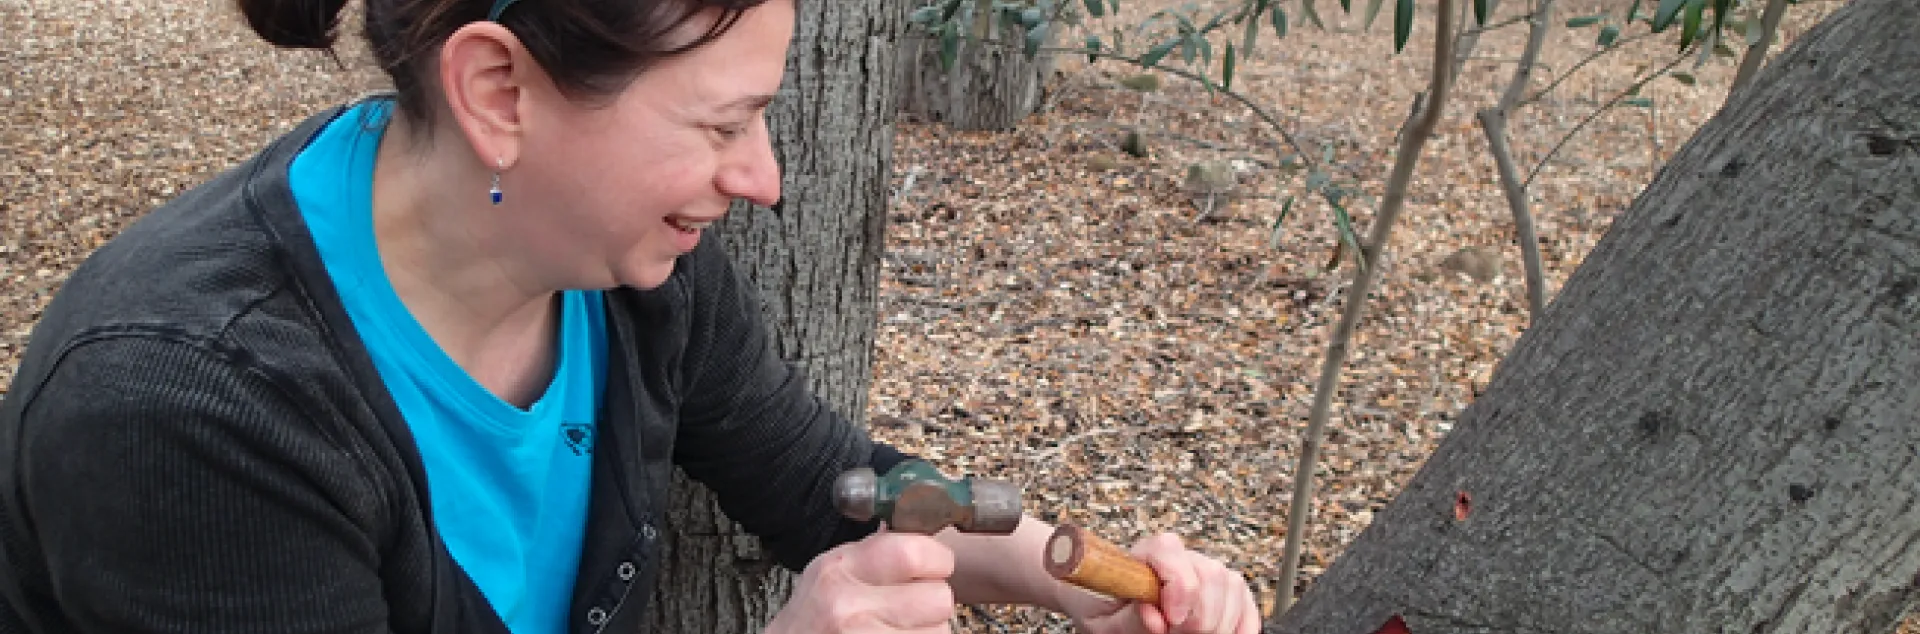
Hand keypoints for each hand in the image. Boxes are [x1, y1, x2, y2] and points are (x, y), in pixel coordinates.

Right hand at [766, 529, 956, 632]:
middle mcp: (849, 604)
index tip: (932, 567)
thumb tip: (916, 532)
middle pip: (939, 596)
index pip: (914, 553)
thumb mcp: (827, 573)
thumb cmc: (810, 619)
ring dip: (929, 629)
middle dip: (933, 602)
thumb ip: (871, 552)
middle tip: (913, 606)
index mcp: (841, 567)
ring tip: (898, 628)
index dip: (936, 560)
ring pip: (940, 630)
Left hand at [1058, 533, 1261, 633]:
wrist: (1110, 616)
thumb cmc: (1104, 616)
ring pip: (1232, 586)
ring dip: (1218, 624)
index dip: (1178, 586)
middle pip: (1209, 573)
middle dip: (1198, 616)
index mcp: (1142, 556)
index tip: (1171, 619)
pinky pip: (1247, 602)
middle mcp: (1179, 558)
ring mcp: (1206, 570)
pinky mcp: (1226, 590)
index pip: (1169, 549)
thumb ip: (1129, 618)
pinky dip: (1240, 626)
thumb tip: (1155, 617)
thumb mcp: (1104, 622)